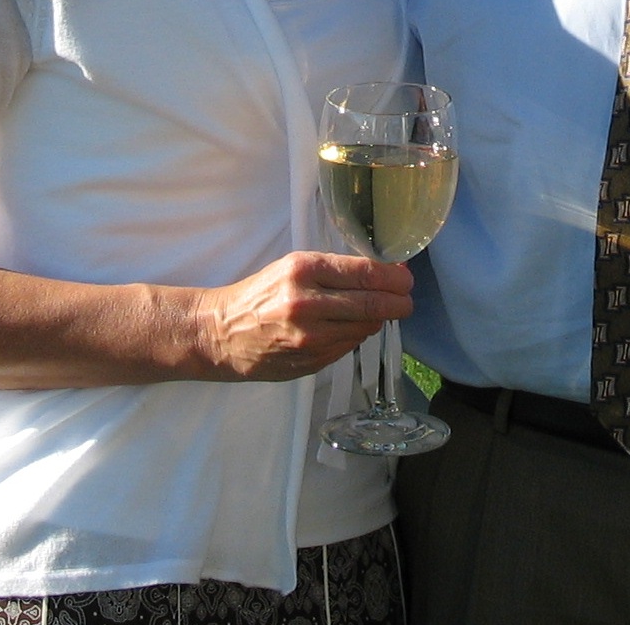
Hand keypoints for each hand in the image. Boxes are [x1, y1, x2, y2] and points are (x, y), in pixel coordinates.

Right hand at [192, 250, 412, 381]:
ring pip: (365, 328)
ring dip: (379, 320)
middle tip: (407, 300)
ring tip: (382, 312)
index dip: (394, 277)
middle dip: (399, 302)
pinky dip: (357, 336)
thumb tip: (384, 274)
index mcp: (303, 270)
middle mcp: (308, 303)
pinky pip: (349, 346)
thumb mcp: (292, 268)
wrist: (221, 333)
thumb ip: (335, 271)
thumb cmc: (260, 295)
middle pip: (372, 303)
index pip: (365, 273)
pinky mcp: (311, 362)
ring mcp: (310, 337)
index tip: (406, 278)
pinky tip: (353, 328)